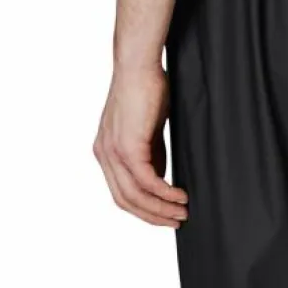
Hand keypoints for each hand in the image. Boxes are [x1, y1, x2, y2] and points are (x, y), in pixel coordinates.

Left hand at [93, 63, 188, 226]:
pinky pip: (147, 181)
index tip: (164, 215)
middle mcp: (104, 155)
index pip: (120, 191)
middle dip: (152, 216)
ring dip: (160, 209)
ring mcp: (113, 152)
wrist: (138, 65)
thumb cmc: (146, 88)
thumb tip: (160, 177)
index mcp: (106, 151)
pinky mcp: (128, 146)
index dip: (143, 208)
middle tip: (175, 221)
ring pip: (135, 196)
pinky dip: (165, 193)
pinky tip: (180, 196)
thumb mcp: (148, 128)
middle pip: (125, 201)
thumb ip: (151, 153)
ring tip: (182, 212)